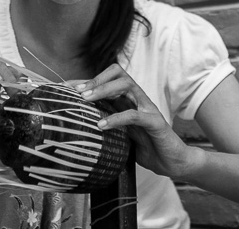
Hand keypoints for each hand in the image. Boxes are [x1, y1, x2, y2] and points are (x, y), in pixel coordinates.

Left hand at [70, 64, 198, 179]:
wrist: (172, 162)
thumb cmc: (145, 147)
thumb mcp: (119, 134)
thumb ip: (105, 125)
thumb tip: (76, 126)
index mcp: (127, 99)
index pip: (107, 79)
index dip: (86, 80)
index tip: (66, 88)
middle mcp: (137, 99)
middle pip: (118, 74)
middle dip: (96, 80)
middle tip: (77, 92)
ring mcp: (147, 108)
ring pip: (127, 85)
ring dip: (105, 89)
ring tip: (86, 99)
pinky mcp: (155, 122)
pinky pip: (135, 114)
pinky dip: (116, 118)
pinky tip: (102, 125)